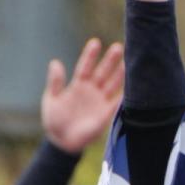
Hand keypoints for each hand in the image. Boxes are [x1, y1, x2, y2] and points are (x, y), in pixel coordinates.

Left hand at [41, 39, 124, 153]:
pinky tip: (132, 88)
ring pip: (112, 85)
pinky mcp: (106, 115)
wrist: (62, 142)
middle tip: (119, 47)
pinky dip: (124, 97)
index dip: (90, 56)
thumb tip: (55, 62)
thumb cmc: (54, 120)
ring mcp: (100, 102)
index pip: (85, 67)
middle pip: (103, 72)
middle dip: (110, 61)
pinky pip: (117, 104)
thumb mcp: (52, 100)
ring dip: (120, 75)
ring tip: (129, 63)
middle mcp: (92, 91)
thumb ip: (55, 82)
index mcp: (78, 85)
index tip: (95, 43)